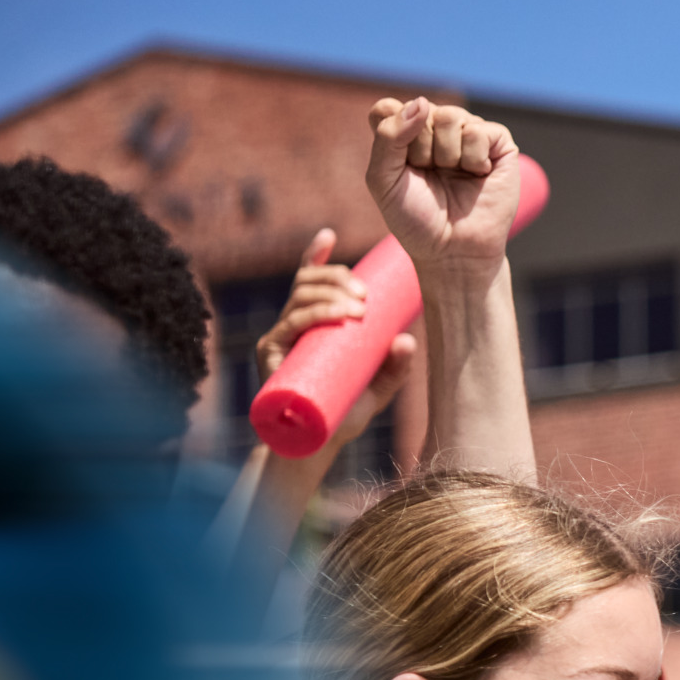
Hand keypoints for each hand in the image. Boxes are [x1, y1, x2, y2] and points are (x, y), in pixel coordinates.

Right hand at [258, 228, 418, 448]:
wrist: (317, 446)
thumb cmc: (344, 413)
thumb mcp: (378, 388)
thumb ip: (395, 368)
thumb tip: (407, 339)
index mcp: (311, 326)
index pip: (307, 282)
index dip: (314, 255)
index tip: (327, 233)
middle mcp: (290, 327)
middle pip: (305, 285)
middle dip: (335, 280)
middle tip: (364, 297)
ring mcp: (278, 340)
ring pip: (298, 301)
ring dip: (328, 297)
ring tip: (358, 308)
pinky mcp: (271, 357)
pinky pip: (288, 328)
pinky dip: (313, 317)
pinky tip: (334, 315)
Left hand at [367, 96, 526, 283]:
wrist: (454, 251)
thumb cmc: (416, 219)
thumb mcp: (383, 179)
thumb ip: (388, 136)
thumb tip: (423, 102)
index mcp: (404, 136)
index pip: (388, 107)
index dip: (391, 133)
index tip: (399, 166)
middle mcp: (436, 130)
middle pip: (419, 111)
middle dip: (420, 150)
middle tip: (430, 177)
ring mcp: (468, 135)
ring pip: (450, 116)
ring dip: (447, 155)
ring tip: (454, 176)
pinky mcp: (498, 144)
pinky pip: (478, 131)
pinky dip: (474, 157)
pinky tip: (477, 174)